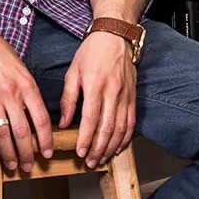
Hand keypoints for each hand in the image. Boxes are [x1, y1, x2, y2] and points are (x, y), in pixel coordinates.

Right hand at [0, 19, 52, 171]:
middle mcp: (11, 94)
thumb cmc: (1, 54)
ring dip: (8, 153)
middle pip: (22, 132)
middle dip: (27, 153)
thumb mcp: (23, 70)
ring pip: (3, 134)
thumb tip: (37, 116)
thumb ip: (30, 93)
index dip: (45, 140)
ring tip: (12, 165)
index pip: (41, 120)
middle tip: (29, 167)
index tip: (47, 153)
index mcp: (28, 86)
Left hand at [61, 29, 136, 167]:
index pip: (91, 119)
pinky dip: (126, 138)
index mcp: (95, 86)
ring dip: (111, 147)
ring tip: (101, 159)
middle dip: (98, 149)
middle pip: (107, 128)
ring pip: (121, 128)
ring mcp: (125, 95)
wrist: (116, 36)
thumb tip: (64, 123)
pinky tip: (118, 147)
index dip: (86, 139)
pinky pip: (131, 122)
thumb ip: (69, 99)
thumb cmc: (92, 51)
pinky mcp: (133, 97)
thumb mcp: (73, 72)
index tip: (80, 152)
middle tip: (90, 162)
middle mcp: (113, 92)